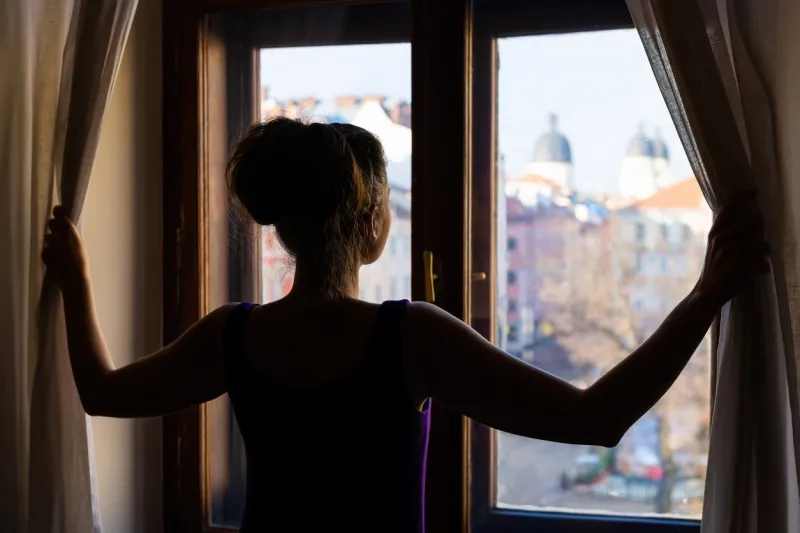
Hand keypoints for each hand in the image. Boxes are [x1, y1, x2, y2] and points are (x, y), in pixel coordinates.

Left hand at [42, 206, 88, 284]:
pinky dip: (49, 251)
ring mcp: (50, 245)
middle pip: (52, 223)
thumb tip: (67, 226)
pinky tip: (56, 257)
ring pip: (48, 236)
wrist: (73, 279)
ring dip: (52, 239)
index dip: (59, 211)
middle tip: (58, 229)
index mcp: (70, 233)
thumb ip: (73, 234)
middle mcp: (58, 236)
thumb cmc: (81, 263)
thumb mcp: (81, 246)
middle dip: (54, 225)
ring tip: (60, 249)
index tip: (58, 209)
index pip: (61, 216)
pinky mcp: (44, 253)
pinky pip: (45, 248)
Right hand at [694, 191, 769, 306]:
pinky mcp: (737, 262)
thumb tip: (754, 224)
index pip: (728, 209)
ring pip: (759, 242)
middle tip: (763, 242)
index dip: (741, 197)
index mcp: (715, 232)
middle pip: (751, 224)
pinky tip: (762, 271)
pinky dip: (763, 266)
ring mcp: (727, 249)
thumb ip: (731, 236)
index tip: (754, 190)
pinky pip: (760, 258)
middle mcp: (720, 237)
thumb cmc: (717, 271)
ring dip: (765, 251)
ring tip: (764, 259)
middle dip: (762, 232)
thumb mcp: (719, 249)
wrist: (708, 292)